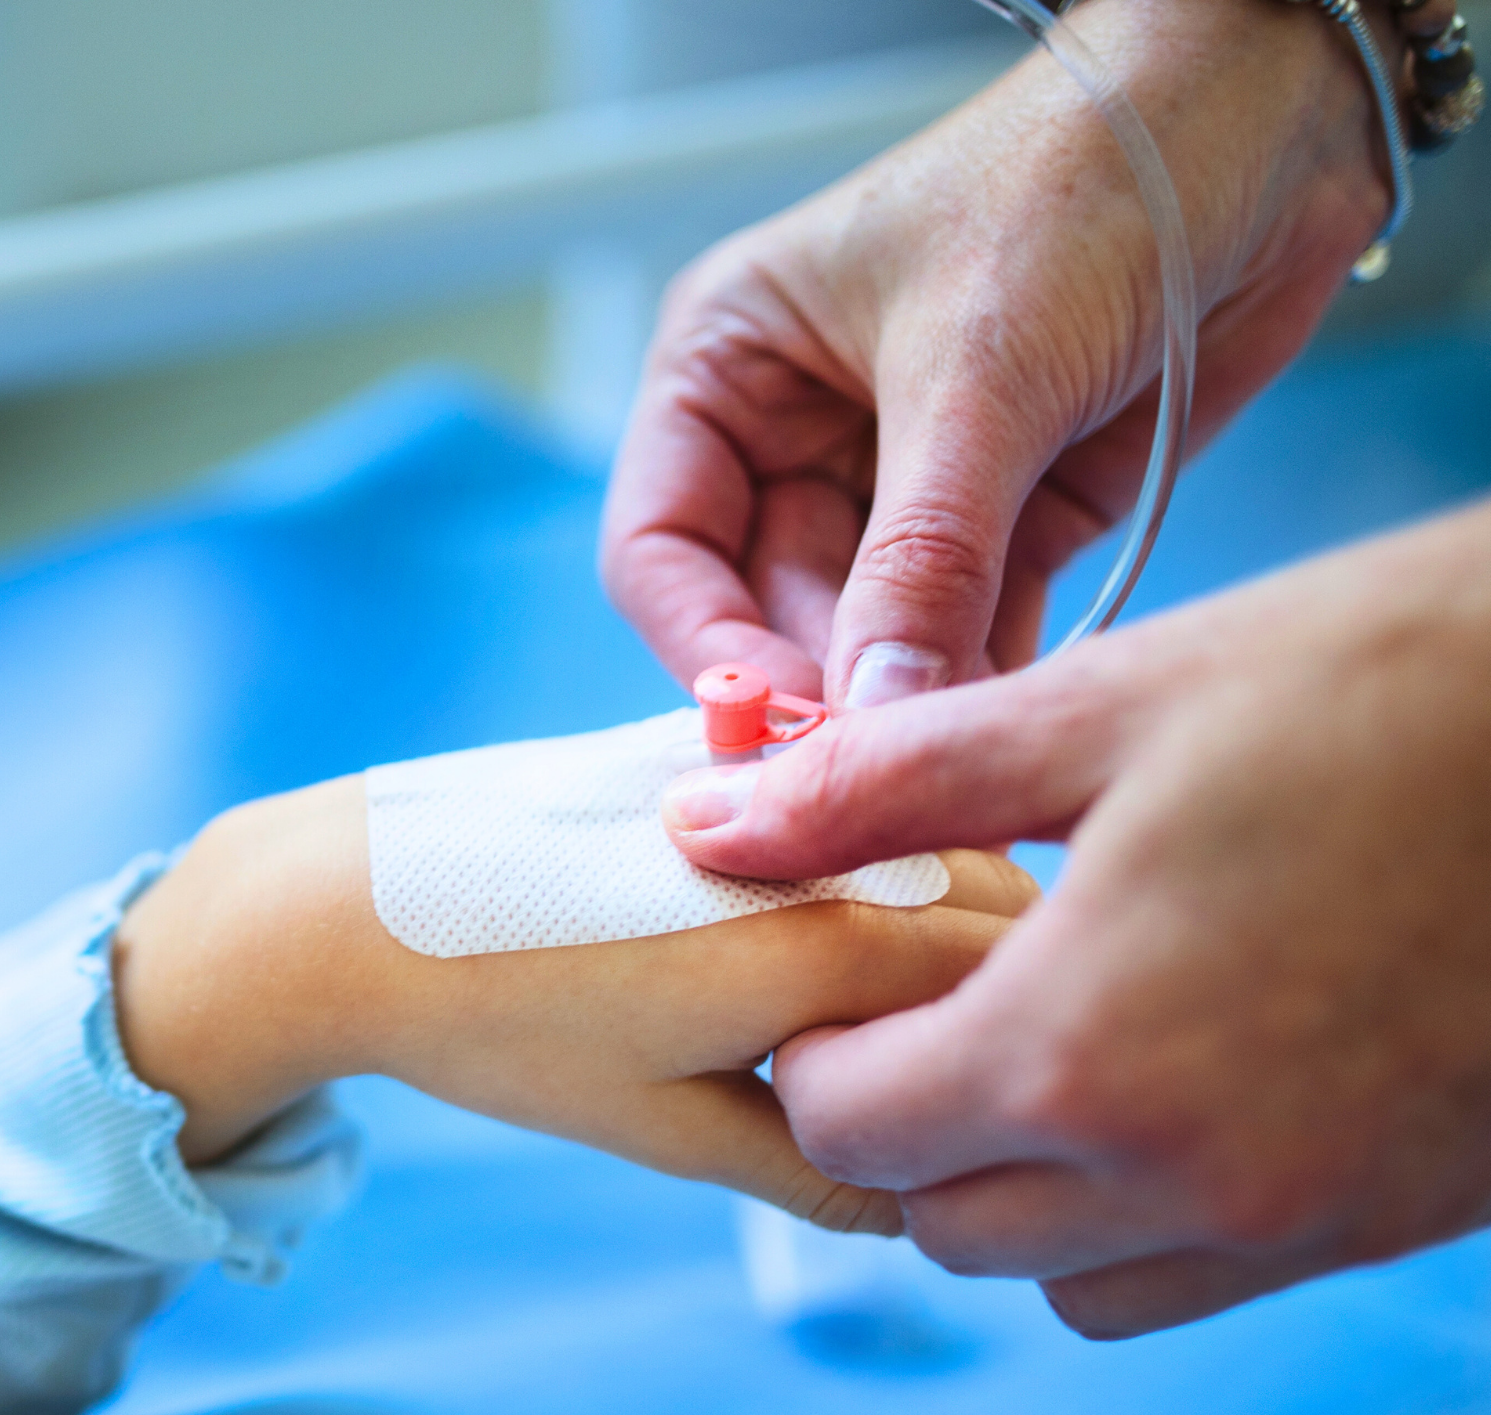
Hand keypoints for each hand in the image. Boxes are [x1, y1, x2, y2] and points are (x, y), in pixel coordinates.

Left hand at [113, 775, 1035, 1230]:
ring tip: (853, 1012)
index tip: (971, 1117)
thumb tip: (915, 1209)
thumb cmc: (502, 1024)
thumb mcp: (665, 1125)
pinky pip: (850, 809)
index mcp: (830, 941)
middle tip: (921, 1073)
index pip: (1014, 991)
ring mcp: (779, 776)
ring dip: (939, 923)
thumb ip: (813, 1167)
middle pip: (997, 907)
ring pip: (928, 848)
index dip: (1011, 1060)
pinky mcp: (720, 744)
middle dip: (996, 989)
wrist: (353, 904)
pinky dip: (870, 868)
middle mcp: (825, 840)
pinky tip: (793, 933)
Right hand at [601, 0, 1388, 708]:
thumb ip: (920, 559)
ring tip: (946, 776)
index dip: (708, 650)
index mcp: (730, 369)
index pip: (662, 551)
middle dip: (819, 691)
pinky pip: (966, 637)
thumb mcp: (978, 372)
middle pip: (763, 613)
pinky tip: (1000, 740)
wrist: (1268, 123)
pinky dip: (981, 691)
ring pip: (865, 639)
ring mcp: (900, 489)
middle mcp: (797, 436)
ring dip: (903, 706)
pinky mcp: (1002, 523)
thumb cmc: (1082, 181)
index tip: (778, 730)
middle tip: (877, 771)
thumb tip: (870, 721)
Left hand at [663, 500, 1490, 1332]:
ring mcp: (1292, 1222)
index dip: (817, 1054)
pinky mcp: (1381, 1223)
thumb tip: (702, 822)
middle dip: (902, 1126)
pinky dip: (1135, 1214)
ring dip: (1013, 1186)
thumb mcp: (1103, 707)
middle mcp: (1180, 1179)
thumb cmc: (1379, 687)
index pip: (847, 1132)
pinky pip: (1191, 1278)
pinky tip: (1166, 1077)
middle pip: (940, 1224)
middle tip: (931, 1003)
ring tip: (1047, 1037)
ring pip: (1060, 1278)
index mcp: (1079, 1053)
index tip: (845, 979)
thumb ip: (877, 789)